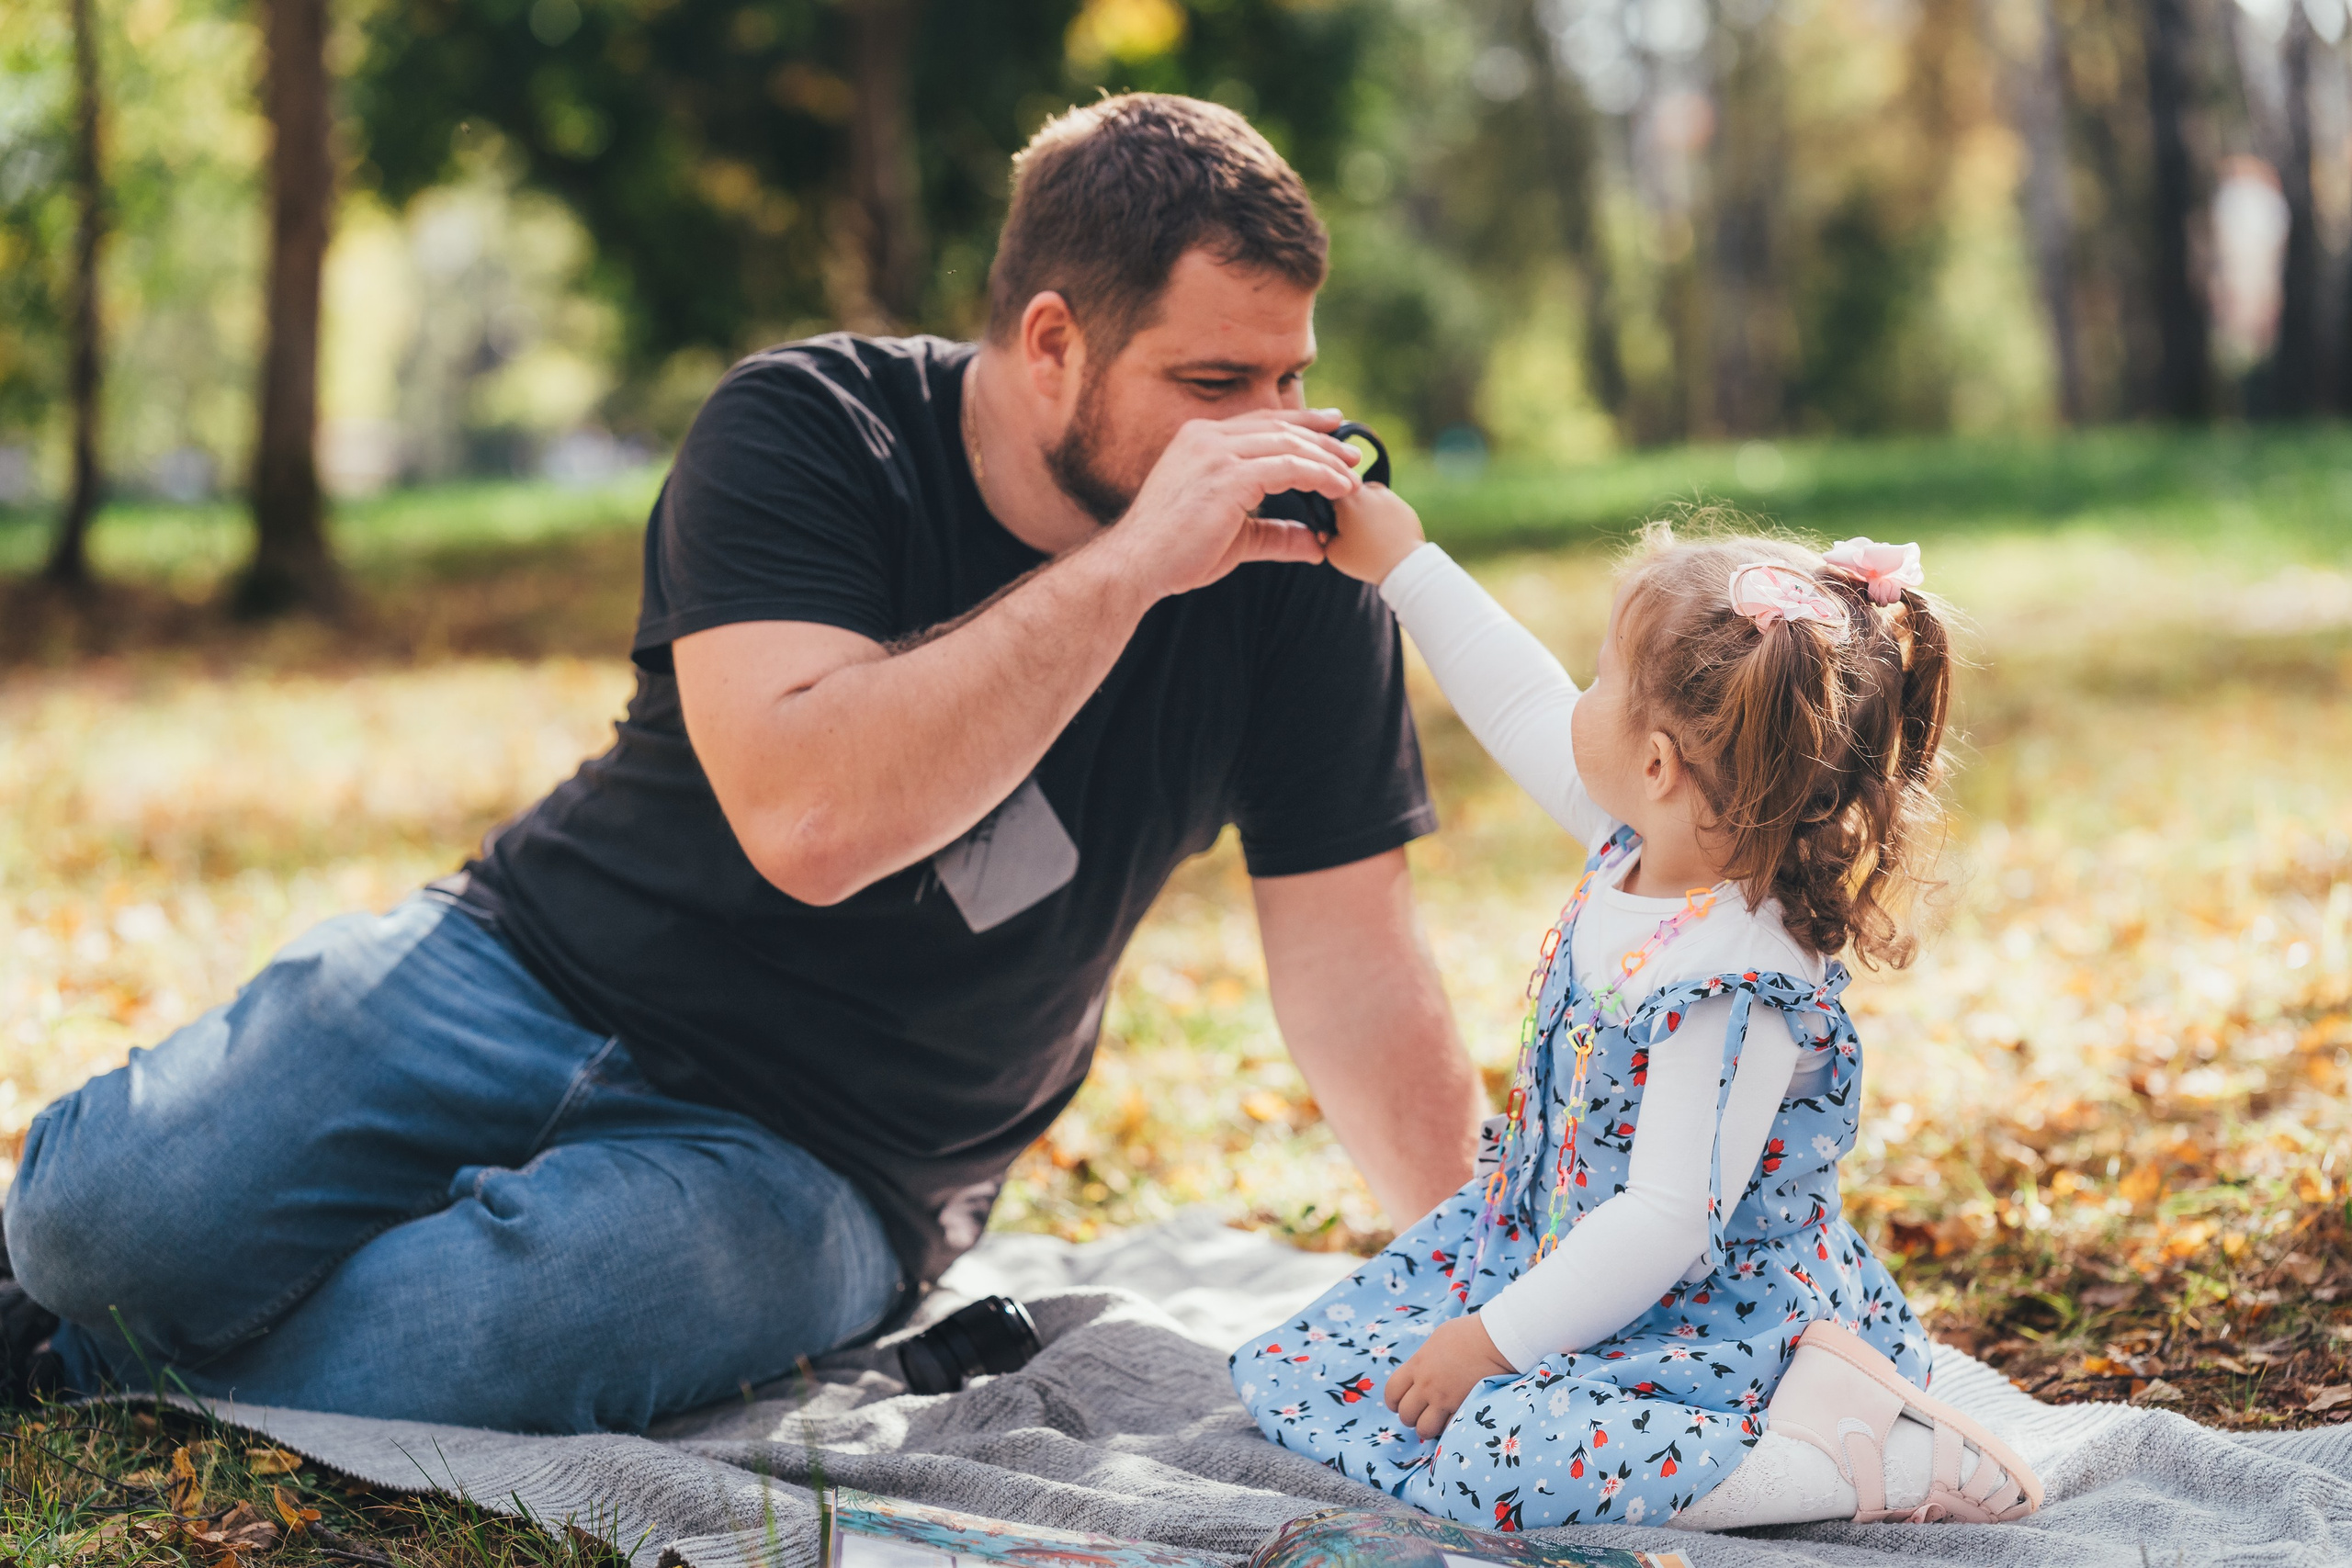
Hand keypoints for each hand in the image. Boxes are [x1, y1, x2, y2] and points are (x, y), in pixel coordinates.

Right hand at [1095, 408, 1359, 600]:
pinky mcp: (1227, 476)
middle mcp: (1206, 437)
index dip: (1301, 423)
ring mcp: (1215, 453)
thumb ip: (1275, 534)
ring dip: (1326, 459)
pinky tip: (1339, 489)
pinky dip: (1318, 475)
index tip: (1333, 427)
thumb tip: (1315, 544)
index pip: (1261, 423)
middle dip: (1322, 438)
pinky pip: (1288, 467)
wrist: (1136, 566)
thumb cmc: (1176, 554)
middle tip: (1353, 454)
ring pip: (1288, 444)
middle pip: (1279, 427)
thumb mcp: (1236, 538)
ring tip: (1353, 476)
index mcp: (1200, 440)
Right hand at [1322, 482, 1425, 585]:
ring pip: (1370, 498)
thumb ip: (1324, 537)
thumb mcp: (1334, 553)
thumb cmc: (1366, 559)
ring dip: (1366, 510)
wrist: (1404, 565)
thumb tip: (1325, 531)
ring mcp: (1389, 496)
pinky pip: (1387, 507)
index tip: (1332, 525)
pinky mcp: (1403, 505)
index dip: (1327, 510)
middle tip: (1351, 531)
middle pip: (1350, 494)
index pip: (1329, 494)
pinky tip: (1383, 534)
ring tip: (1369, 533)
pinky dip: (1383, 517)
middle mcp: (1368, 490)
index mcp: (1347, 498)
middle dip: (1348, 509)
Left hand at [1384, 1314, 1514, 1438]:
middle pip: (1405, 1414)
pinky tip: (1456, 1420)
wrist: (1497, 1340)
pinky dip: (1449, 1429)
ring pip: (1423, 1428)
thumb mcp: (1437, 1339)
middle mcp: (1426, 1385)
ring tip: (1438, 1421)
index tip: (1402, 1403)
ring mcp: (1444, 1399)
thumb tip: (1420, 1368)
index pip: (1392, 1392)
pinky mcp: (1463, 1408)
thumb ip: (1425, 1358)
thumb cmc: (1469, 1333)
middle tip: (1423, 1413)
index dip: (1394, 1402)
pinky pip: (1448, 1430)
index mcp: (1417, 1365)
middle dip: (1412, 1417)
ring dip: (1429, 1427)